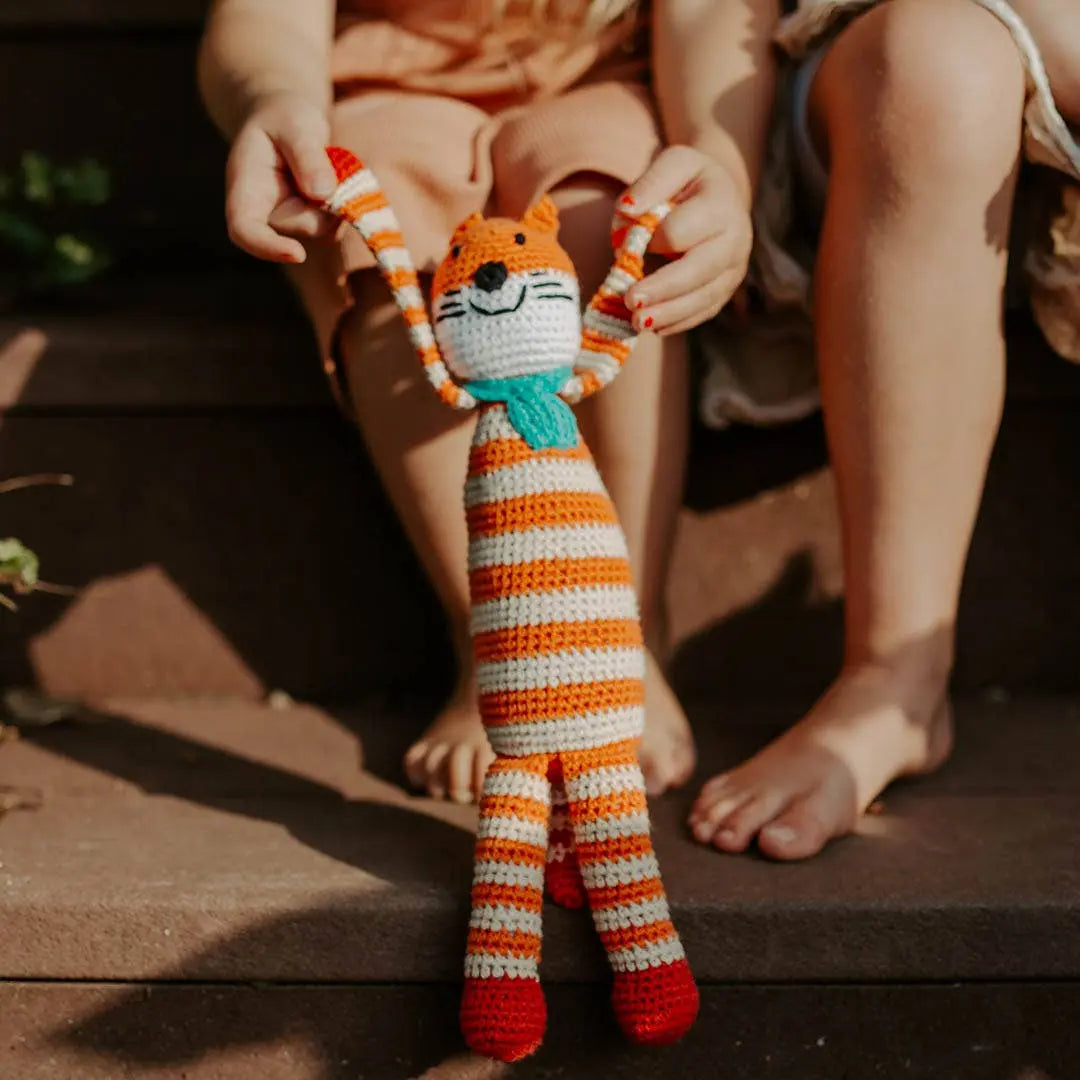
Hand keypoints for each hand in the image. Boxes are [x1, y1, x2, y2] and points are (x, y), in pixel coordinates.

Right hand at [225, 92, 338, 262]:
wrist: (289, 123)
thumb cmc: (285, 119)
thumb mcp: (295, 124)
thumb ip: (306, 154)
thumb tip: (323, 193)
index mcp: (245, 189)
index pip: (244, 230)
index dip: (268, 247)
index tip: (298, 254)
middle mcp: (264, 214)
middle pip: (300, 227)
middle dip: (323, 200)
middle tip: (328, 157)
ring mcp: (290, 224)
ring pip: (324, 228)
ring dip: (337, 198)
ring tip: (326, 162)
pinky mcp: (313, 225)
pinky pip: (339, 224)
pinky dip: (346, 202)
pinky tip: (334, 177)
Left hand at [621, 146, 752, 335]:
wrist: (720, 197)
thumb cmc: (688, 182)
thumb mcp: (672, 164)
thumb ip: (651, 183)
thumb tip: (628, 210)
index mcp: (721, 203)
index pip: (681, 230)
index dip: (654, 239)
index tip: (634, 242)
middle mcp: (736, 239)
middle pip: (698, 270)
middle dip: (663, 288)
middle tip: (631, 301)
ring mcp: (734, 268)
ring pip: (703, 297)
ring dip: (669, 313)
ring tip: (637, 323)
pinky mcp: (726, 290)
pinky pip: (704, 311)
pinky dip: (679, 322)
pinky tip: (655, 328)